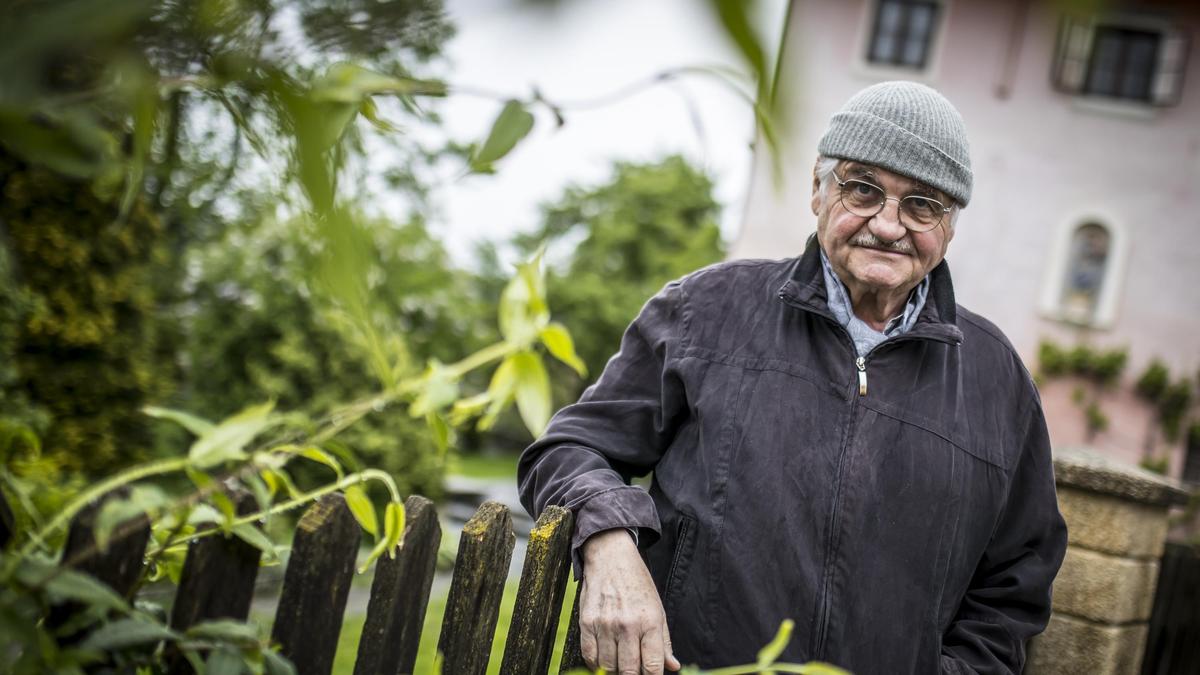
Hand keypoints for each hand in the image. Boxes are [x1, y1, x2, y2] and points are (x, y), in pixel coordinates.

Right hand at [580, 529, 681, 673]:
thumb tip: (672, 666)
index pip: (652, 666)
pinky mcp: (587, 622)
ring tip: (619, 665)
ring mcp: (605, 624)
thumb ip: (664, 641)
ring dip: (614, 671)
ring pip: (608, 666)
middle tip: (633, 672)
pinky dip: (595, 664)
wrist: (611, 558)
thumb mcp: (658, 609)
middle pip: (629, 671)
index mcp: (650, 622)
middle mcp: (628, 625)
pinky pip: (589, 655)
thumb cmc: (637, 584)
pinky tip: (603, 660)